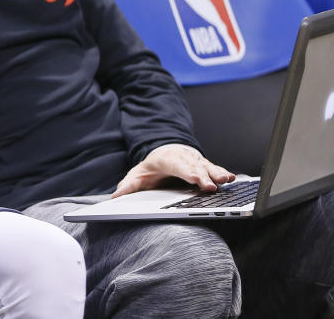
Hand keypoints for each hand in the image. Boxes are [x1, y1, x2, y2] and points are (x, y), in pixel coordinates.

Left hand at [111, 143, 234, 197]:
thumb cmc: (152, 168)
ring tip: (228, 180)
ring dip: (217, 173)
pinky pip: (214, 169)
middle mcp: (183, 158)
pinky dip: (223, 173)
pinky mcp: (204, 165)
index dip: (188, 173)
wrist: (165, 152)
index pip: (178, 166)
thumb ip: (128, 185)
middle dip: (204, 176)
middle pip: (194, 166)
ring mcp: (195, 161)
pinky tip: (233, 179)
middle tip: (213, 186)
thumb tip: (116, 197)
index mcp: (166, 159)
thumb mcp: (137, 175)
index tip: (196, 180)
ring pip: (207, 166)